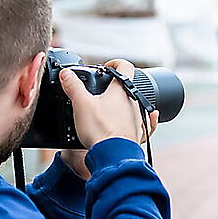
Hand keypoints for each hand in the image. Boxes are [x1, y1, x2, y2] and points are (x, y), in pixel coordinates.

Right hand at [59, 59, 158, 178]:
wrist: (112, 155)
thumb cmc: (100, 130)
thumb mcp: (81, 104)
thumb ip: (73, 86)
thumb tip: (66, 73)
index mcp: (121, 91)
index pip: (125, 66)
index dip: (116, 62)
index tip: (107, 67)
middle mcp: (134, 102)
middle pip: (128, 87)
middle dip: (115, 87)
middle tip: (101, 90)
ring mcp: (138, 119)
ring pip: (135, 105)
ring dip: (125, 103)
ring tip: (110, 108)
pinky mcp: (138, 134)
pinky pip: (146, 123)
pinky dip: (148, 118)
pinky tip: (151, 116)